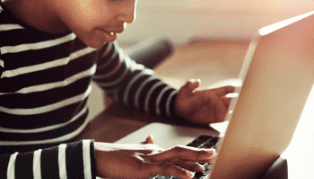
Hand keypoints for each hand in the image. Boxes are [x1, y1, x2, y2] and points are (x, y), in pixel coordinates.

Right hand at [94, 135, 214, 178]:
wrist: (99, 157)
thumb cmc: (114, 158)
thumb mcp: (133, 152)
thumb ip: (144, 146)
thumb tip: (151, 138)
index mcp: (153, 151)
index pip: (176, 152)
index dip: (191, 155)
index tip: (205, 157)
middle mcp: (154, 152)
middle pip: (180, 151)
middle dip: (198, 153)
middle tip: (214, 154)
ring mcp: (150, 159)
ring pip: (176, 157)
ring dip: (193, 159)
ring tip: (207, 162)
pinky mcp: (144, 168)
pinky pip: (165, 169)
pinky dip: (179, 172)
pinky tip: (190, 175)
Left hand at [174, 79, 235, 123]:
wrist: (180, 110)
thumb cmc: (184, 98)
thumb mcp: (185, 90)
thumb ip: (190, 85)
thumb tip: (197, 81)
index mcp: (212, 93)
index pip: (225, 89)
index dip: (232, 88)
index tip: (238, 89)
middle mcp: (216, 101)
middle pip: (230, 100)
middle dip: (237, 101)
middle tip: (241, 102)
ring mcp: (216, 109)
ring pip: (229, 109)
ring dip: (235, 110)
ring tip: (240, 111)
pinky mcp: (214, 118)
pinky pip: (225, 118)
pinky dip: (230, 118)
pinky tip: (234, 119)